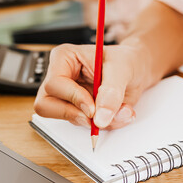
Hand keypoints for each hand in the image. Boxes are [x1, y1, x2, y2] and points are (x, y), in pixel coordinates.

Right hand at [34, 43, 151, 129]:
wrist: (136, 70)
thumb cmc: (126, 61)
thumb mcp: (122, 70)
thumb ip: (111, 93)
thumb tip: (100, 118)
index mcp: (64, 58)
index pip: (54, 84)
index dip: (73, 98)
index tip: (93, 108)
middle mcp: (60, 77)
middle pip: (46, 105)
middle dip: (74, 114)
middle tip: (97, 115)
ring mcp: (66, 95)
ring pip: (63, 118)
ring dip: (91, 121)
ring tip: (115, 110)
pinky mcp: (76, 109)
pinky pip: (80, 124)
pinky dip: (100, 124)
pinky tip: (114, 113)